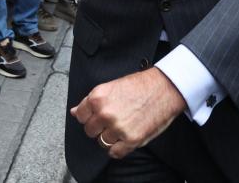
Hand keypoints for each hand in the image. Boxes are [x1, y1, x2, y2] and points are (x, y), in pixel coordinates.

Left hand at [70, 68, 186, 159]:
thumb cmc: (138, 85)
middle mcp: (105, 113)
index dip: (88, 117)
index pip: (80, 116)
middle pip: (90, 131)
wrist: (163, 89)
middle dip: (97, 128)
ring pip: (101, 142)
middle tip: (109, 122)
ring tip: (119, 129)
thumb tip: (75, 112)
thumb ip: (91, 101)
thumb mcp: (109, 87)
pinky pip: (115, 153)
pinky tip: (123, 140)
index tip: (95, 117)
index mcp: (97, 98)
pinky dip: (117, 149)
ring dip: (109, 138)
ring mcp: (118, 128)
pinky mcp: (131, 139)